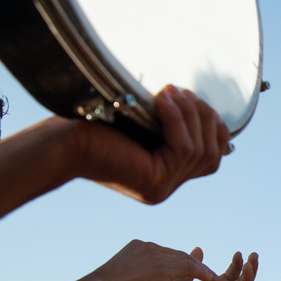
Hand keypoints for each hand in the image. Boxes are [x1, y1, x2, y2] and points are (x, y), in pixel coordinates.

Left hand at [73, 86, 230, 203]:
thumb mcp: (144, 125)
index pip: (211, 160)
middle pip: (211, 155)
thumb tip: (203, 109)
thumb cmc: (94, 127)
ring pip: (200, 150)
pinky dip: (177, 120)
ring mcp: (161, 188)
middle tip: (183, 92)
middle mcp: (164, 188)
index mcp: (163, 178)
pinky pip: (182, 147)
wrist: (64, 141)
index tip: (200, 103)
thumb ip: (171, 126)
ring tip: (172, 92)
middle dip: (204, 119)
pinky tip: (163, 101)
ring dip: (190, 115)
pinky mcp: (154, 181)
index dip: (215, 130)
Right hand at [89, 239, 220, 280]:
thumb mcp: (118, 276)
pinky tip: (212, 280)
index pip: (164, 253)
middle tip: (208, 273)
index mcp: (138, 247)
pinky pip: (189, 268)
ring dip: (202, 269)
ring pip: (186, 260)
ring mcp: (155, 256)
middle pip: (178, 254)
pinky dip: (202, 273)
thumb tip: (130, 280)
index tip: (189, 271)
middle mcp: (149, 247)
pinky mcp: (161, 268)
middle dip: (194, 264)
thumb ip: (130, 273)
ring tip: (215, 278)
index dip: (178, 262)